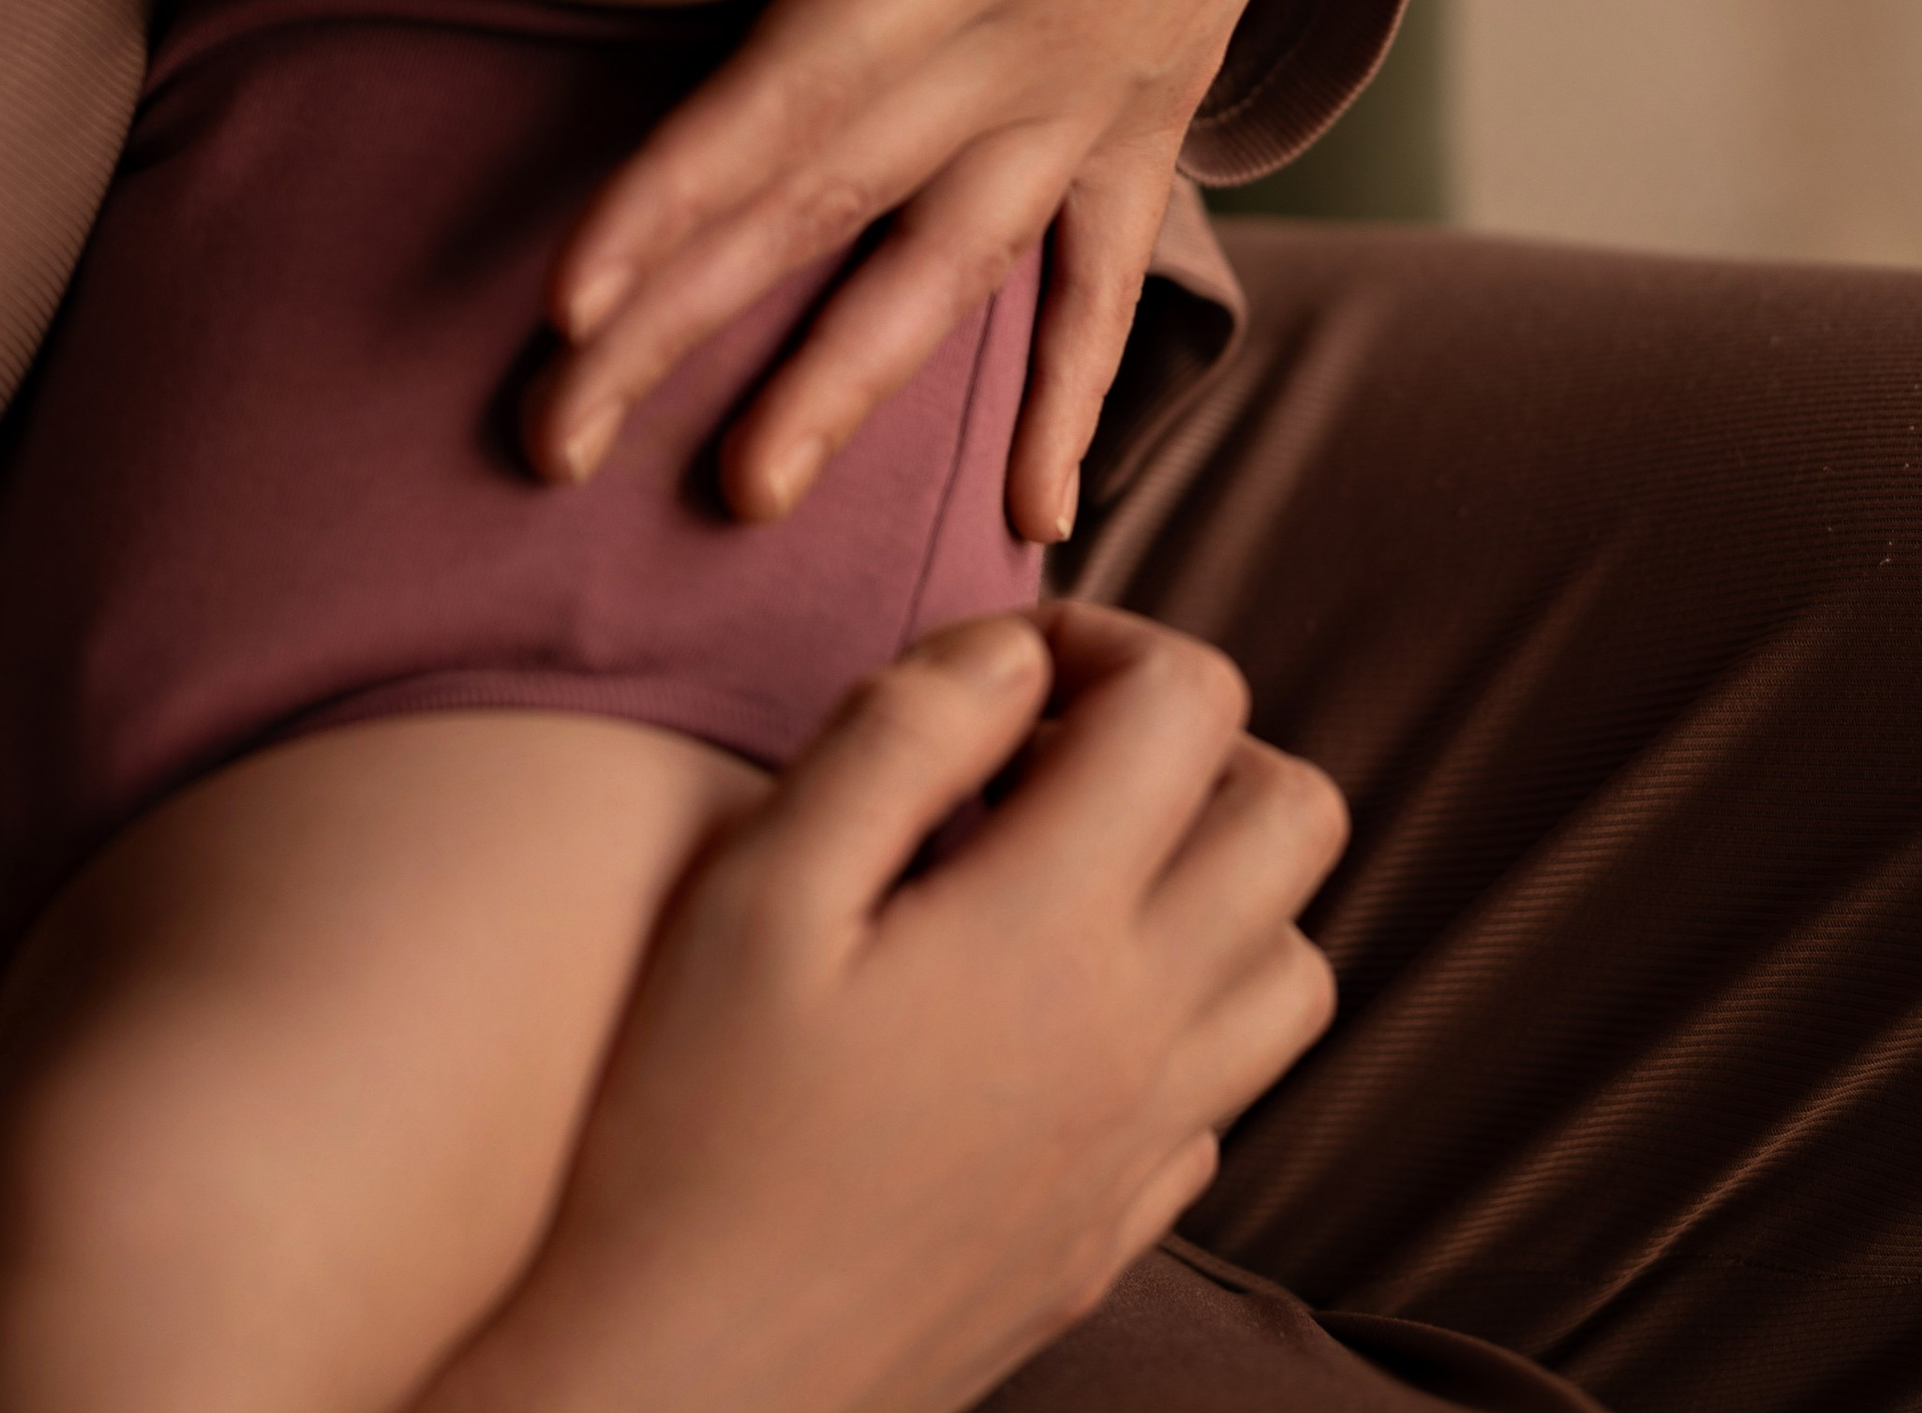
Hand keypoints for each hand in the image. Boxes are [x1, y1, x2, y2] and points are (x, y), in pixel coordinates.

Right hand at [423, 603, 1345, 1412]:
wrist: (682, 1388)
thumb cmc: (690, 1126)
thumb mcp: (759, 891)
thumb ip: (897, 738)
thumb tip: (1009, 655)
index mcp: (1056, 931)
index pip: (1191, 705)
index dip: (1102, 639)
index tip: (995, 676)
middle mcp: (1144, 1038)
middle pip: (1296, 820)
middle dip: (1192, 743)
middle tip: (1043, 757)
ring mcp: (1146, 1150)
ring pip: (1295, 965)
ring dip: (1210, 881)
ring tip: (1058, 874)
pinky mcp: (1116, 1235)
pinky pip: (1225, 1093)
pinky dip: (1176, 1017)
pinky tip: (1037, 1016)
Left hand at [532, 0, 1439, 537]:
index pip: (798, 91)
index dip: (676, 204)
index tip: (565, 309)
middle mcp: (1052, 26)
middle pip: (832, 206)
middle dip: (686, 328)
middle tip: (550, 448)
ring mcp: (1116, 69)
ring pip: (953, 262)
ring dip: (845, 384)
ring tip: (745, 498)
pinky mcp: (1164, 78)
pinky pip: (1111, 260)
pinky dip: (1077, 383)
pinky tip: (1043, 507)